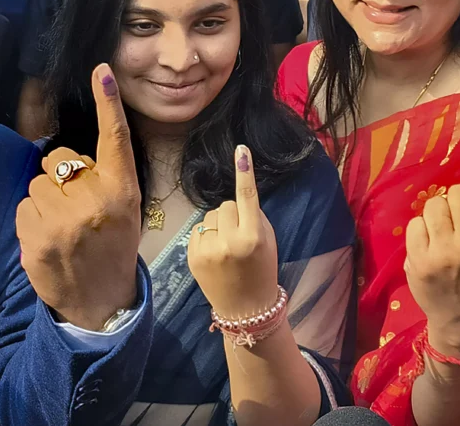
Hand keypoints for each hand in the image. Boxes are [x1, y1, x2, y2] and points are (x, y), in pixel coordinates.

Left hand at [15, 63, 141, 330]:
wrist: (101, 302)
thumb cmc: (113, 246)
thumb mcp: (125, 208)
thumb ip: (103, 177)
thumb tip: (65, 156)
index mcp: (122, 190)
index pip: (114, 138)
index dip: (107, 102)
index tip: (100, 70)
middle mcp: (94, 201)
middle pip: (58, 159)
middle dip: (60, 176)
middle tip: (76, 205)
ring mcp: (62, 222)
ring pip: (36, 183)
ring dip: (44, 200)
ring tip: (63, 227)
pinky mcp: (35, 240)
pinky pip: (23, 207)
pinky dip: (31, 220)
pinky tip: (49, 240)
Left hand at [188, 145, 279, 317]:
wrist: (247, 309)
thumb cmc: (262, 271)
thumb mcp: (269, 242)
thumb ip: (254, 217)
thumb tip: (237, 196)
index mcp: (252, 237)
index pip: (247, 197)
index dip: (245, 172)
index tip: (241, 149)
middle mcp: (229, 242)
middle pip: (226, 205)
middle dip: (233, 215)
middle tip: (240, 235)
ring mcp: (207, 250)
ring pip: (210, 216)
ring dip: (218, 225)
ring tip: (227, 247)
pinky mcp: (191, 256)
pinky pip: (197, 229)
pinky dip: (206, 237)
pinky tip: (214, 254)